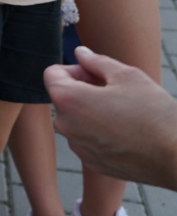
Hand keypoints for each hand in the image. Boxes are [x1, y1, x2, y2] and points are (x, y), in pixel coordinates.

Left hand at [45, 47, 176, 191]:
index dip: (74, 68)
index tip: (96, 74)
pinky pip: (87, 140)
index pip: (52, 74)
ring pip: (75, 120)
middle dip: (82, 89)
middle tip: (114, 90)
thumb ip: (96, 61)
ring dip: (90, 111)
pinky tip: (125, 131)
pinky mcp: (92, 163)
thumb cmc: (154, 112)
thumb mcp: (127, 75)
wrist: (176, 156)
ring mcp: (77, 147)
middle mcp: (65, 125)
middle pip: (63, 97)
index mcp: (68, 100)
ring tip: (122, 111)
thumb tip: (80, 53)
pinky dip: (98, 132)